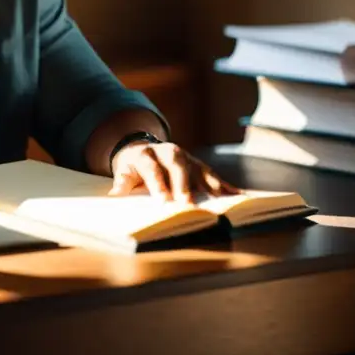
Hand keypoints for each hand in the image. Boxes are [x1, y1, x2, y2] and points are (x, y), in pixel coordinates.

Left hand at [109, 140, 239, 203]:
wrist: (143, 149)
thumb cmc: (133, 167)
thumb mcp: (123, 172)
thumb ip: (122, 183)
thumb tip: (115, 195)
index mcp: (146, 154)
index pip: (151, 167)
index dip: (157, 183)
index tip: (163, 201)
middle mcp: (168, 152)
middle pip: (177, 165)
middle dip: (184, 185)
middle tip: (188, 205)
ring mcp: (186, 158)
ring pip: (198, 169)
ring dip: (209, 186)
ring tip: (221, 204)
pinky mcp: (199, 165)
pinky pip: (214, 176)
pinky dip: (226, 187)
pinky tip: (239, 196)